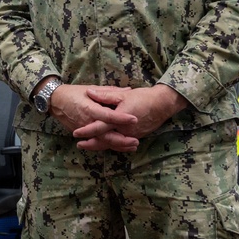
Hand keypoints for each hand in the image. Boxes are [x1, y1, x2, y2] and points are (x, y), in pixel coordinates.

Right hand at [48, 84, 139, 151]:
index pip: (107, 115)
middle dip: (121, 140)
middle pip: (105, 135)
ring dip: (118, 146)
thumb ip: (109, 91)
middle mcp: (87, 122)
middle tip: (136, 141)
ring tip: (132, 147)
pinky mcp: (83, 135)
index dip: (121, 118)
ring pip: (102, 142)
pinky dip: (109, 146)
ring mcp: (84, 130)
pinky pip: (97, 142)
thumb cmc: (73, 93)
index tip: (134, 118)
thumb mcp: (90, 89)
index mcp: (89, 108)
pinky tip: (121, 148)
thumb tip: (127, 89)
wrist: (55, 101)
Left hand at [73, 84, 188, 149]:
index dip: (87, 131)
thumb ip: (105, 95)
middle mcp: (125, 131)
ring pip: (113, 144)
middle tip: (79, 145)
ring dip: (100, 145)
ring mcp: (131, 136)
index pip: (99, 128)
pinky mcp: (136, 136)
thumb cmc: (142, 97)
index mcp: (119, 120)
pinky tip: (105, 144)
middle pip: (105, 141)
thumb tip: (89, 92)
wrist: (162, 104)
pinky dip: (112, 144)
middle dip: (91, 144)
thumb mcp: (122, 94)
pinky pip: (121, 143)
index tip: (76, 134)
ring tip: (89, 146)